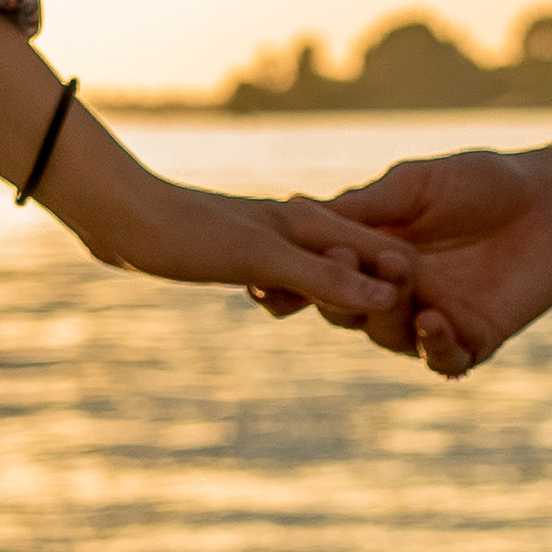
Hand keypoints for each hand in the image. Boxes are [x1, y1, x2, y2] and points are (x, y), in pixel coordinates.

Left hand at [69, 181, 417, 319]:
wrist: (122, 218)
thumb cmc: (187, 235)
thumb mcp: (261, 261)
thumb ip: (325, 278)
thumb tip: (389, 299)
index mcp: (317, 222)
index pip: (388, 255)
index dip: (409, 289)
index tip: (429, 325)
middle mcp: (304, 227)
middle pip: (363, 266)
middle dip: (376, 299)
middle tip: (392, 333)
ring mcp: (276, 241)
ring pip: (326, 276)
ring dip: (331, 300)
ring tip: (329, 318)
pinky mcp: (248, 255)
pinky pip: (288, 282)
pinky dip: (290, 298)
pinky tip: (269, 304)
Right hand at [268, 150, 551, 376]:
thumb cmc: (483, 182)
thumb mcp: (413, 186)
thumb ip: (363, 208)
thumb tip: (294, 210)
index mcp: (371, 255)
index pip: (321, 275)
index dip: (296, 279)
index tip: (271, 274)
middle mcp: (394, 293)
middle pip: (346, 309)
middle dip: (338, 291)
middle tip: (341, 264)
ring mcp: (431, 320)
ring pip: (388, 336)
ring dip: (386, 314)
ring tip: (398, 281)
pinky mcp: (473, 339)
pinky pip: (444, 359)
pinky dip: (434, 346)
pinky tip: (432, 321)